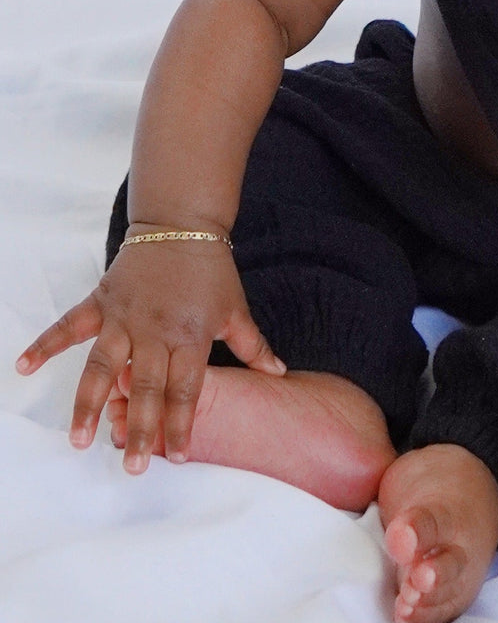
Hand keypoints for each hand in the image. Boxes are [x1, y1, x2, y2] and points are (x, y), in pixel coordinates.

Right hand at [15, 240, 284, 472]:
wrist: (181, 225)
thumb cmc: (211, 271)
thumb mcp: (236, 309)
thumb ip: (253, 346)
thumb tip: (279, 373)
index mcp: (190, 337)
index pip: (186, 390)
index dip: (183, 424)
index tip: (180, 457)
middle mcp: (154, 332)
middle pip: (145, 388)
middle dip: (139, 428)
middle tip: (132, 466)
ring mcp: (123, 318)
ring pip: (102, 367)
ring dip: (89, 404)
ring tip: (80, 439)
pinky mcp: (100, 301)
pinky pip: (68, 325)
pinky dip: (45, 343)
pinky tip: (23, 366)